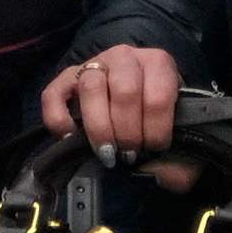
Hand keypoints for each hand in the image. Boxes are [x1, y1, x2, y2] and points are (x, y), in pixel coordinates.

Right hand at [41, 46, 181, 157]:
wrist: (136, 100)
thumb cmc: (157, 116)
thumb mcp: (176, 128)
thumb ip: (177, 153)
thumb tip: (164, 175)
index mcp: (158, 63)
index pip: (158, 97)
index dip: (155, 131)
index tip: (153, 149)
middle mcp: (125, 57)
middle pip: (124, 91)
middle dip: (127, 132)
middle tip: (129, 154)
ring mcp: (94, 64)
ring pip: (91, 86)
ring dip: (99, 127)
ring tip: (106, 152)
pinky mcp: (67, 77)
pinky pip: (54, 94)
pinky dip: (58, 119)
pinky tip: (70, 137)